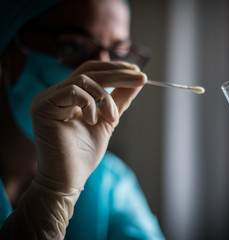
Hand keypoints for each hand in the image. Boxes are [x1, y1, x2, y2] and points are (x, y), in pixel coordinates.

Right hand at [31, 61, 145, 191]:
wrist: (69, 178)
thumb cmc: (85, 153)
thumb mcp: (109, 120)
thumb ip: (119, 99)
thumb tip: (138, 80)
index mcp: (70, 95)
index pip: (94, 72)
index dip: (116, 68)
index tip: (138, 72)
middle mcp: (57, 93)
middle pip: (90, 70)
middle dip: (119, 73)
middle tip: (141, 78)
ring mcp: (47, 98)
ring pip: (83, 79)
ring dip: (106, 97)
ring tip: (113, 118)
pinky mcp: (42, 107)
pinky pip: (72, 91)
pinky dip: (90, 104)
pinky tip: (94, 121)